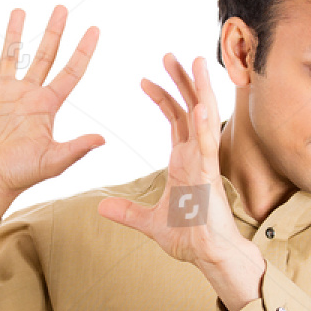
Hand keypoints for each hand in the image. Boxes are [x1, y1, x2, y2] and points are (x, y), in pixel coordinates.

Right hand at [0, 6, 104, 204]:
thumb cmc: (21, 175)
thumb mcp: (53, 162)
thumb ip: (76, 148)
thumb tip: (102, 139)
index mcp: (47, 105)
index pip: (70, 71)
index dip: (83, 50)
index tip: (95, 28)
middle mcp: (27, 94)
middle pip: (44, 55)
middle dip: (53, 31)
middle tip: (62, 8)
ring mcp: (2, 92)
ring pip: (9, 55)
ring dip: (14, 32)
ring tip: (19, 10)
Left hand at [97, 54, 252, 273]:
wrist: (207, 255)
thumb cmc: (187, 237)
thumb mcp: (148, 222)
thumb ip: (126, 212)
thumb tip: (101, 207)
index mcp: (184, 160)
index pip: (174, 119)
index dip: (162, 97)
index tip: (144, 79)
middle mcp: (196, 155)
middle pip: (189, 108)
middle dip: (180, 81)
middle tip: (169, 54)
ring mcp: (204, 162)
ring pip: (204, 117)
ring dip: (199, 89)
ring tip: (195, 61)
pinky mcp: (209, 175)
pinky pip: (208, 145)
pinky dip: (204, 124)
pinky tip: (200, 104)